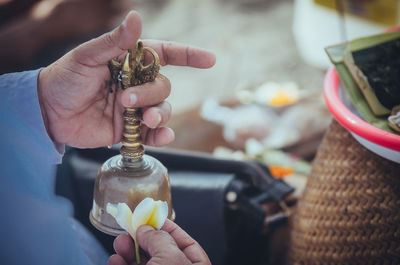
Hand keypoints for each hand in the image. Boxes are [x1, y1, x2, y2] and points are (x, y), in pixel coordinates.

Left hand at [37, 11, 214, 147]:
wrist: (48, 113)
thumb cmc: (65, 78)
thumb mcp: (86, 57)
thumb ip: (114, 42)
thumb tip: (135, 17)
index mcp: (130, 63)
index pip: (166, 55)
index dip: (189, 56)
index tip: (209, 60)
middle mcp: (137, 84)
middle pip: (164, 86)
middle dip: (150, 94)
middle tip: (126, 99)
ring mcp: (135, 108)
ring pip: (163, 109)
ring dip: (158, 114)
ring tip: (141, 119)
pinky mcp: (130, 129)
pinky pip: (154, 133)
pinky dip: (162, 136)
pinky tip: (161, 136)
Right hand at [109, 219, 210, 264]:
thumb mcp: (170, 258)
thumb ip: (159, 238)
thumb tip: (147, 228)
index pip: (186, 243)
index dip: (169, 228)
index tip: (152, 217)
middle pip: (161, 252)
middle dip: (143, 239)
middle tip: (130, 229)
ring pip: (145, 264)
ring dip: (129, 252)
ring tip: (119, 243)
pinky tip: (115, 260)